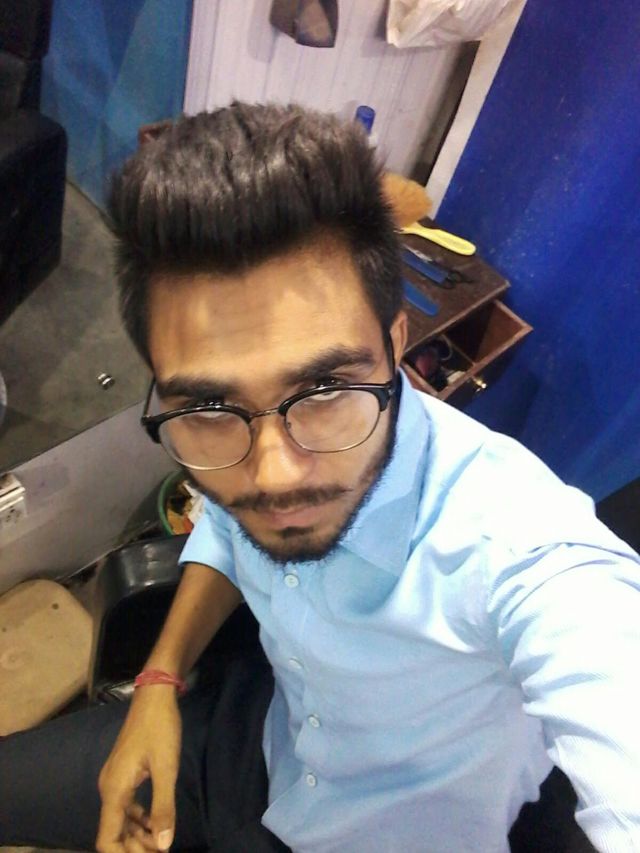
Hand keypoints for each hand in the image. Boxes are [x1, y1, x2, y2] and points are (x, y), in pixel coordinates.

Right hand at [96, 685, 181, 852]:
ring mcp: (114, 780)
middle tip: (161, 850)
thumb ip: (163, 808)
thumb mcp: (166, 768)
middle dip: (134, 848)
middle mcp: (108, 788)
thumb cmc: (160, 728)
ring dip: (137, 836)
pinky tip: (155, 823)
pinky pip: (125, 806)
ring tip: (160, 842)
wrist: (154, 695)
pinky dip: (138, 819)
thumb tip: (163, 846)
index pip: (107, 840)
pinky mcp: (123, 773)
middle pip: (113, 833)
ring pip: (120, 820)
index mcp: (114, 791)